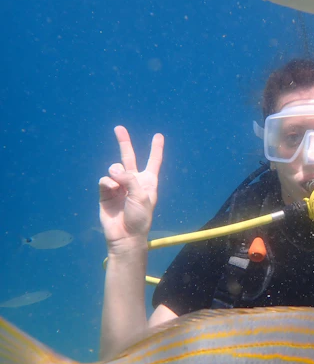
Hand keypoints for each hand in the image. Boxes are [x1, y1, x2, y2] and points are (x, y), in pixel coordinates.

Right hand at [99, 126, 163, 252]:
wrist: (125, 235)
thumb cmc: (139, 217)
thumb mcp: (141, 196)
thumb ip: (129, 179)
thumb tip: (112, 168)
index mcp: (148, 181)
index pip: (154, 161)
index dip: (156, 148)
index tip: (158, 135)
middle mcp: (133, 181)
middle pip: (129, 157)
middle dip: (124, 142)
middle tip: (118, 128)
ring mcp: (119, 186)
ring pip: (114, 169)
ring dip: (116, 174)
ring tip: (119, 187)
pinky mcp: (106, 192)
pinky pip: (104, 180)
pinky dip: (108, 184)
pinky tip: (111, 191)